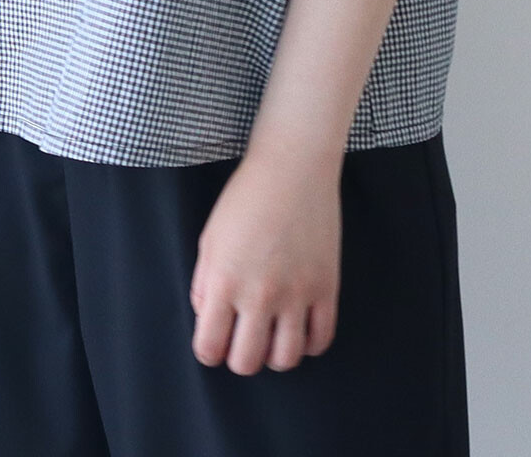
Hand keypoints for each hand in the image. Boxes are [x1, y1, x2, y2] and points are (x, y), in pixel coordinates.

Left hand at [189, 146, 341, 373]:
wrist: (293, 168)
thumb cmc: (246, 198)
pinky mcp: (326, 287)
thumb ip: (204, 283)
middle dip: (239, 356)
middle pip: (246, 362)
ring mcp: (296, 294)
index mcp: (224, 281)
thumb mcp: (210, 238)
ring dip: (274, 355)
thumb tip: (209, 318)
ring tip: (272, 335)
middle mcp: (259, 295)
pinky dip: (308, 344)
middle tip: (243, 337)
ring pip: (285, 359)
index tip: (214, 343)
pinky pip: (320, 340)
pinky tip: (299, 328)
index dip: (209, 351)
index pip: (209, 348)